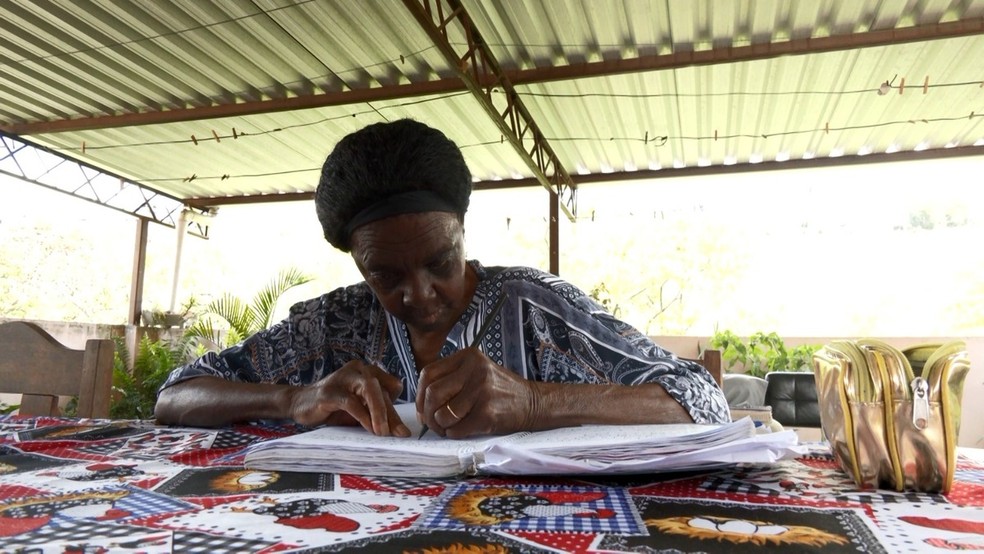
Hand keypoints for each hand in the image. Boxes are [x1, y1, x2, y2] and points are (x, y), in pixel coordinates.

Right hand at [287, 360, 410, 436]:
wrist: (300, 404)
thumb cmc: (334, 408)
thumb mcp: (360, 411)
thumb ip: (378, 415)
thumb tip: (400, 432)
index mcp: (368, 371)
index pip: (392, 386)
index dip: (397, 407)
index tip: (400, 428)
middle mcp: (358, 369)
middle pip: (382, 389)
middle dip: (392, 414)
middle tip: (400, 434)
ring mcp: (343, 377)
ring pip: (369, 389)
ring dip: (380, 412)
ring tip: (384, 432)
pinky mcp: (330, 391)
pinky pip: (351, 402)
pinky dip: (362, 416)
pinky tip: (369, 428)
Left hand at [416, 348, 536, 437]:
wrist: (533, 403)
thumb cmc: (499, 391)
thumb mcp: (476, 373)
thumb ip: (450, 380)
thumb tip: (421, 406)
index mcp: (468, 357)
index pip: (428, 373)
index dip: (419, 394)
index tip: (422, 407)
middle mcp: (475, 370)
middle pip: (432, 393)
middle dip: (428, 414)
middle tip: (433, 423)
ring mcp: (482, 391)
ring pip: (442, 414)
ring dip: (441, 426)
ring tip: (449, 427)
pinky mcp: (487, 413)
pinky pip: (456, 429)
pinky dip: (454, 434)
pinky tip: (462, 430)